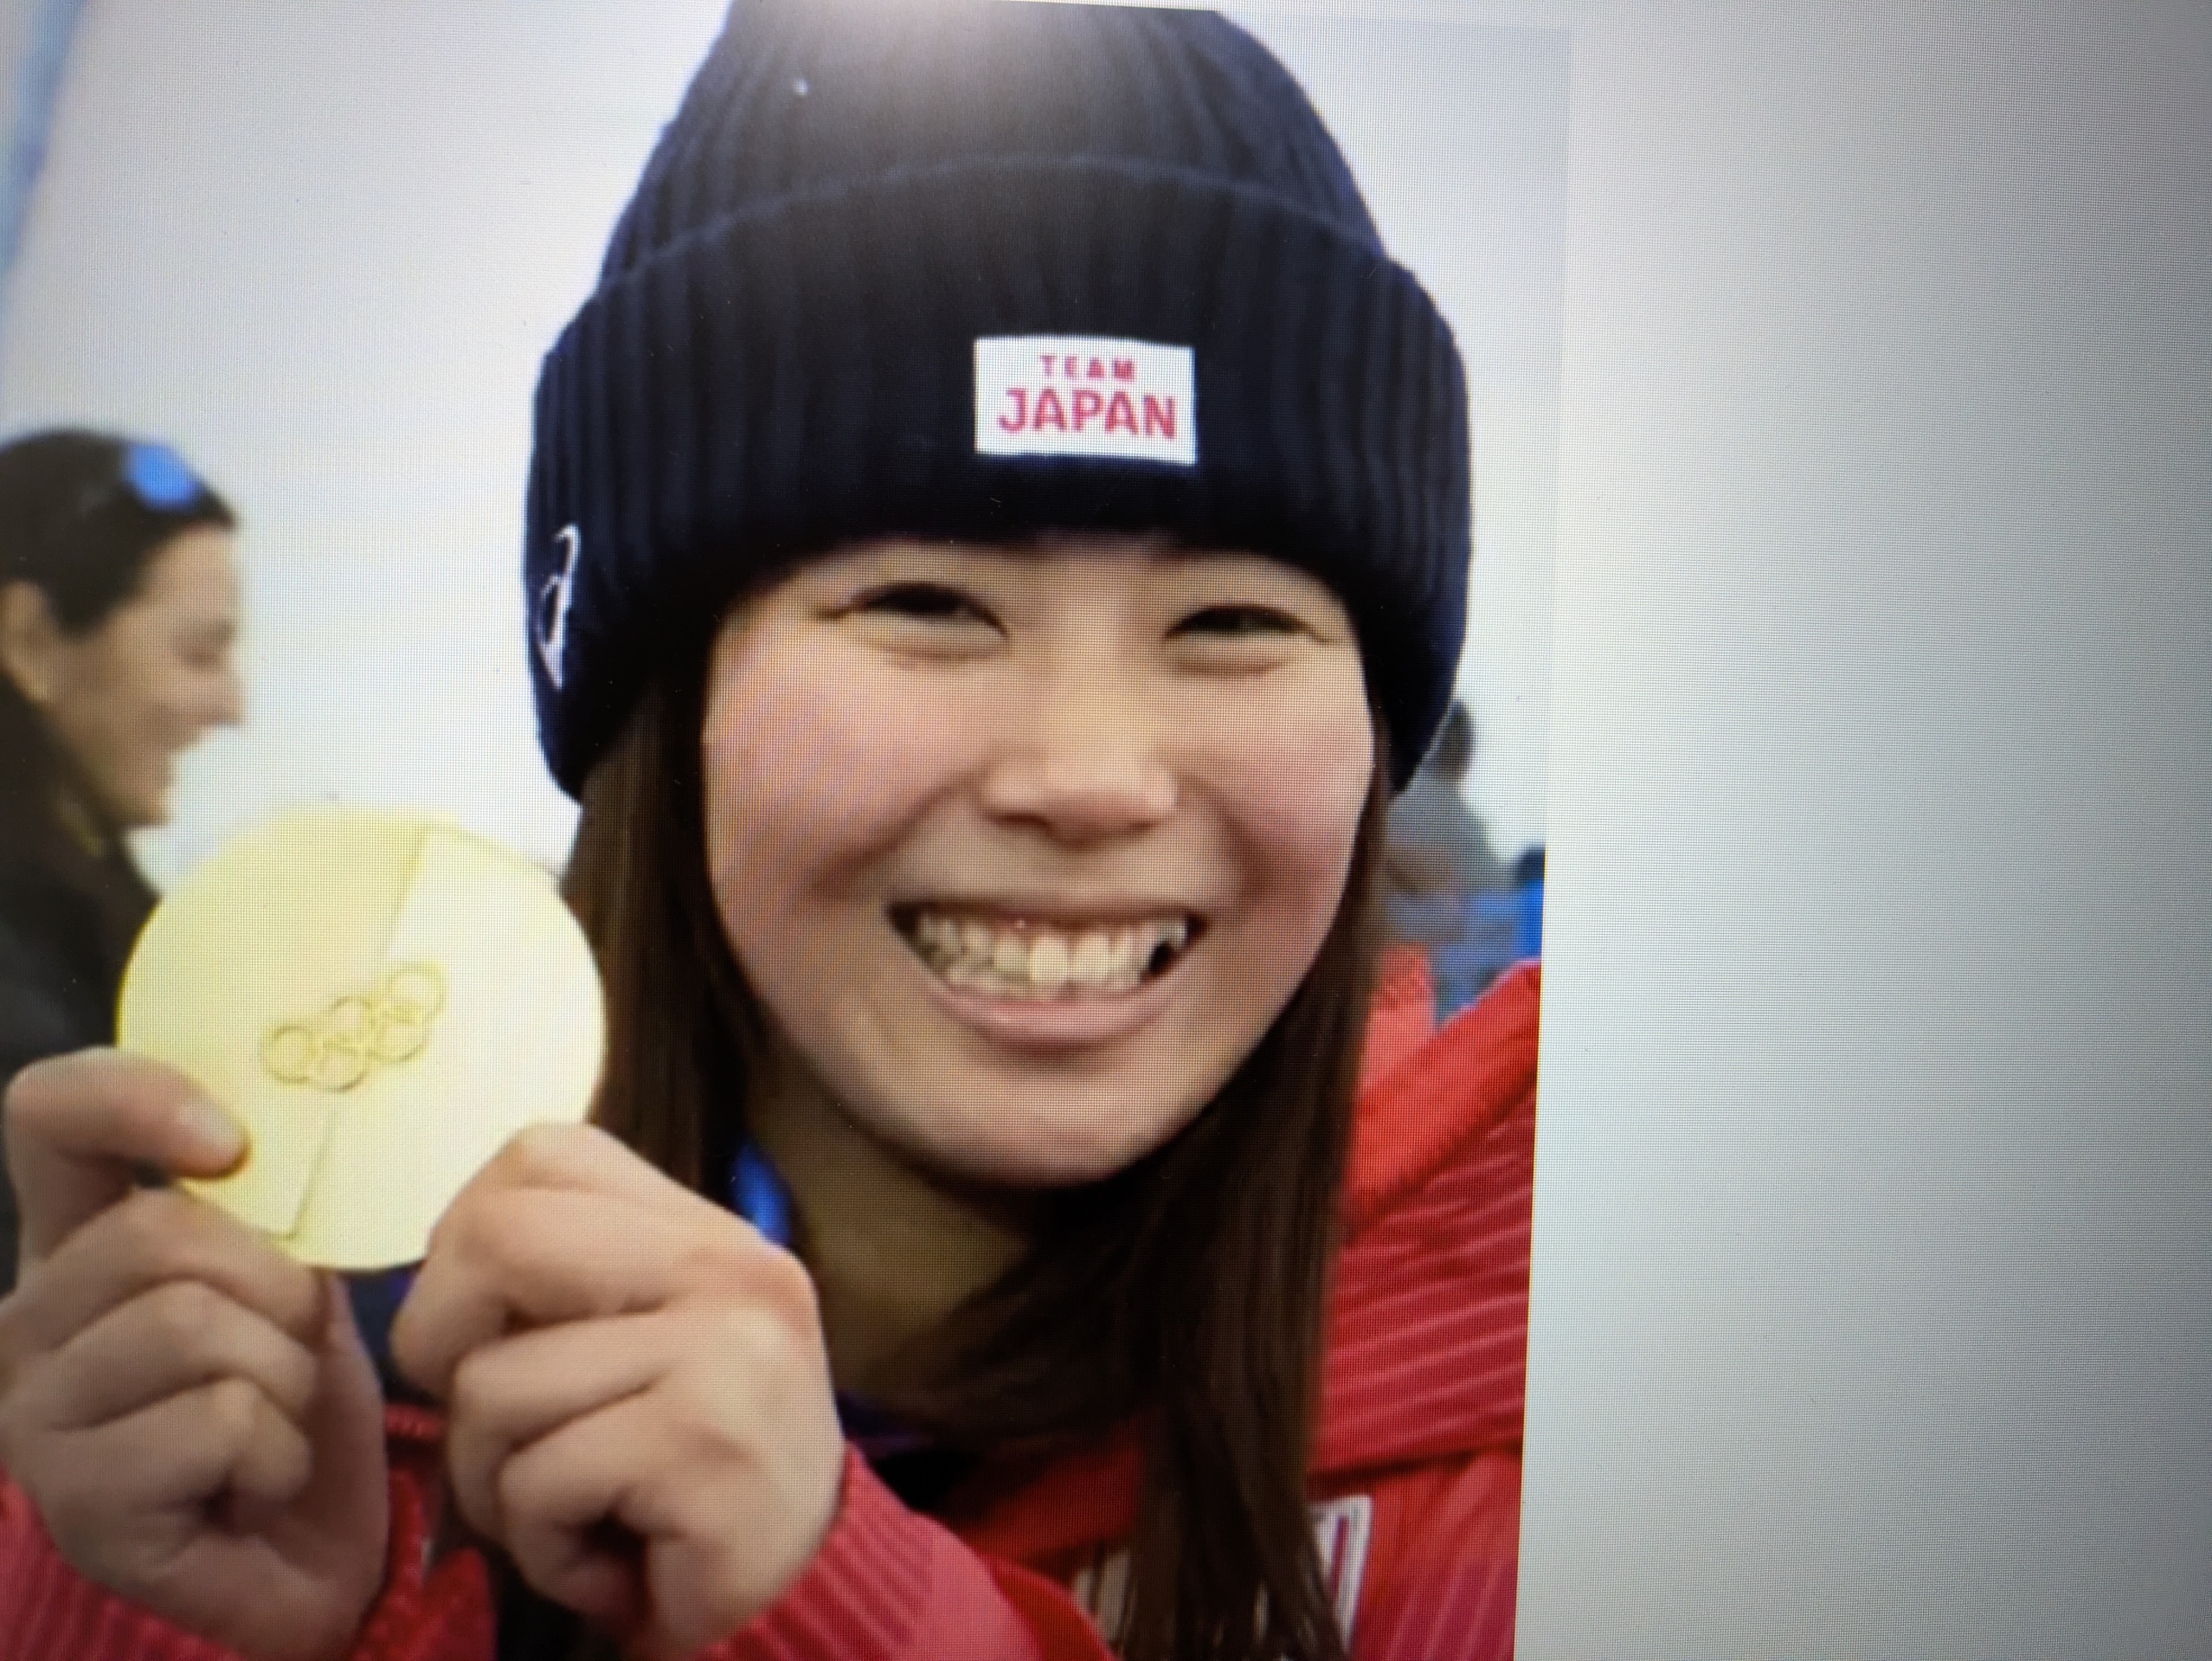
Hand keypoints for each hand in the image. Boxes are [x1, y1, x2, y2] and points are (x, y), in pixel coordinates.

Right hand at [0, 1051, 389, 1660]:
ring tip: (272, 1430)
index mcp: (78, 1246)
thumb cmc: (294, 1411)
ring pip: (196, 1324)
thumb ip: (264, 1213)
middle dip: (274, 1291)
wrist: (306, 1567)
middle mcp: (28, 1323)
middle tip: (285, 1362)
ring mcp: (35, 1416)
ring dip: (284, 1378)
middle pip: (161, 1232)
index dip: (133, 1097)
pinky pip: (221, 1418)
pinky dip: (278, 1452)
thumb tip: (268, 1134)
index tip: (230, 1145)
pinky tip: (256, 1488)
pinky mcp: (77, 1499)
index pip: (50, 1116)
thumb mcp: (289, 1288)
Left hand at [392, 1124, 844, 1660]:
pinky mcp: (706, 1445)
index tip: (488, 1327)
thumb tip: (441, 1272)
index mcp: (711, 1233)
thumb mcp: (646, 1349)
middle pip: (497, 1239)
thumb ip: (574, 1287)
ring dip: (493, 1482)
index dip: (467, 1239)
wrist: (805, 1597)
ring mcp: (726, 1350)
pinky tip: (609, 1559)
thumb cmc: (694, 1478)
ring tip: (573, 1510)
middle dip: (438, 1343)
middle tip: (487, 1420)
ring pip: (491, 1387)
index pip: (542, 1155)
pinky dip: (543, 1548)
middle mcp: (732, 1270)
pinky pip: (535, 1482)